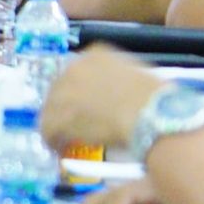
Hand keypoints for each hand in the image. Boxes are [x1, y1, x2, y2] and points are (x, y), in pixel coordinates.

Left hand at [37, 46, 162, 152]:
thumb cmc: (155, 97)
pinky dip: (52, 141)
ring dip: (56, 126)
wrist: (152, 113)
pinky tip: (61, 149)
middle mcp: (74, 67)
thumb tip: (109, 94)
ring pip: (50, 110)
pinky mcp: (59, 115)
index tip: (81, 105)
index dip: (76, 92)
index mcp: (95, 53)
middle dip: (64, 108)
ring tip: (64, 141)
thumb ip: (114, 79)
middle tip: (71, 125)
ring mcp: (64, 91)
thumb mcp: (135, 75)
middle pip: (58, 89)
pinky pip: (47, 129)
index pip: (75, 72)